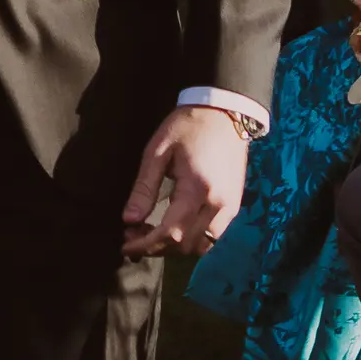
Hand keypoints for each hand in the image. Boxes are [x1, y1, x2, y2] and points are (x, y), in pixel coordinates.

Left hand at [122, 105, 249, 258]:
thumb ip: (144, 188)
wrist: (225, 112)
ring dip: (176, 247)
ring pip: (202, 246)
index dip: (145, 245)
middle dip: (157, 247)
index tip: (125, 246)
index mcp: (197, 190)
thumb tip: (128, 220)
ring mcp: (230, 208)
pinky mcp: (235, 206)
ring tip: (153, 232)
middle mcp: (218, 205)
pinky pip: (214, 236)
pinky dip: (193, 239)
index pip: (170, 234)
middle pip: (185, 246)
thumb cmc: (187, 126)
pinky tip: (176, 226)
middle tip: (134, 234)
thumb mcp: (158, 151)